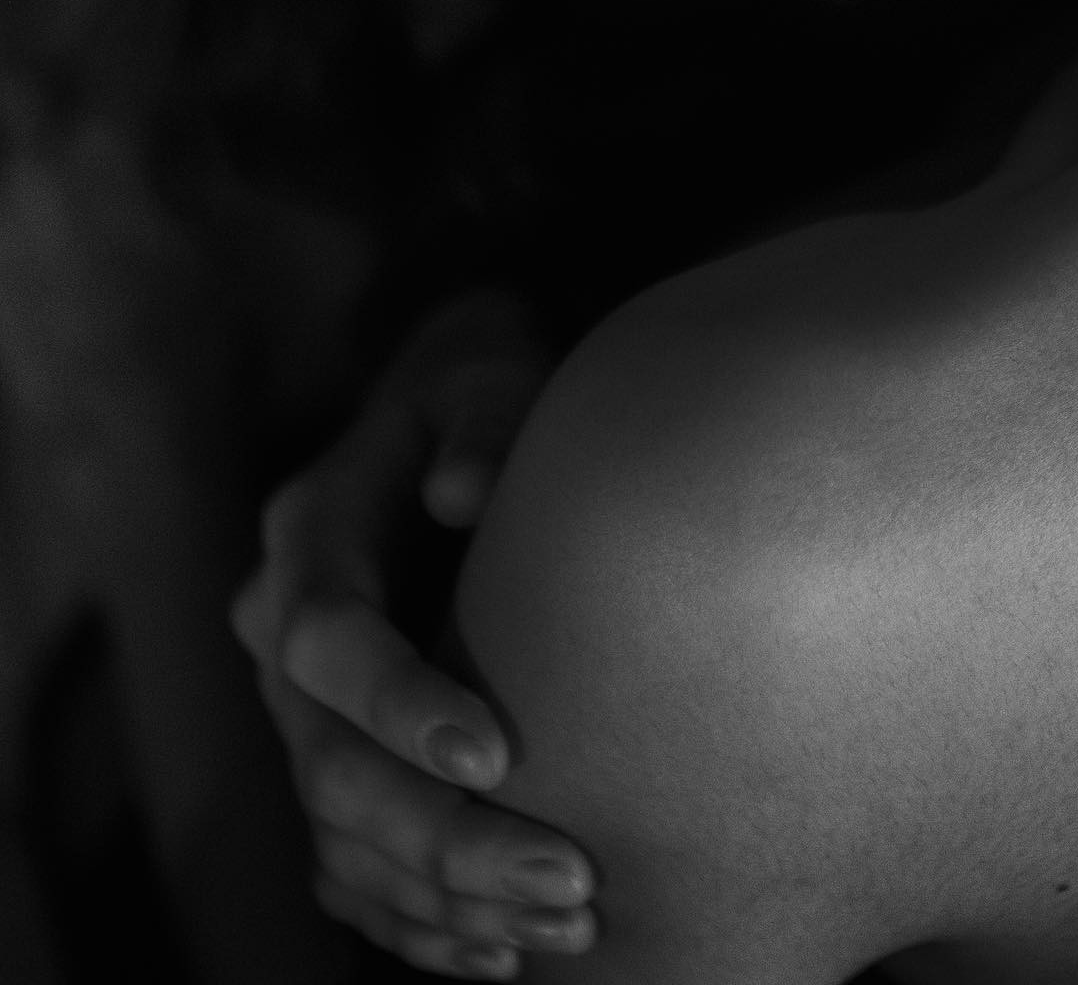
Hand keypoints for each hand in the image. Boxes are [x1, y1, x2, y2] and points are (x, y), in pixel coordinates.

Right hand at [232, 290, 596, 977]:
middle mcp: (282, 628)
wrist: (453, 417)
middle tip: (571, 876)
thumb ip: (483, 423)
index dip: (398, 703)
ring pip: (338, 838)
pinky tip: (506, 950)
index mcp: (309, 531)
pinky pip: (351, 866)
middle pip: (329, 767)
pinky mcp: (337, 751)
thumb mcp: (490, 374)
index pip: (326, 637)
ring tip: (568, 921)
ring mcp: (300, 706)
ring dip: (444, 898)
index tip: (500, 753)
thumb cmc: (482, 389)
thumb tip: (463, 493)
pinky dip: (418, 920)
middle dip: (445, 836)